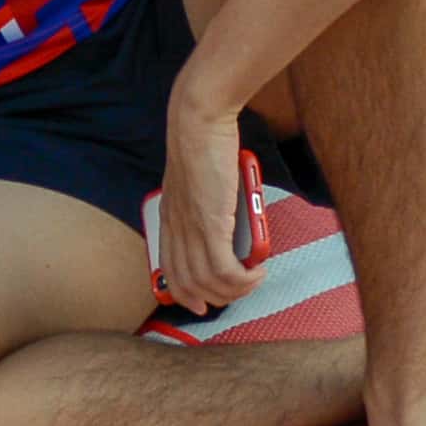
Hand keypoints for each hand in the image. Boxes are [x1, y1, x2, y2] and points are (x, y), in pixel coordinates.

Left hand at [151, 73, 257, 315]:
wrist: (198, 121)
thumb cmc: (200, 142)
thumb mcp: (193, 181)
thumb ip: (202, 203)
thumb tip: (226, 222)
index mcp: (168, 220)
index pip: (170, 272)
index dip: (187, 295)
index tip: (204, 303)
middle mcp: (176, 230)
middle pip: (189, 285)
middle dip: (217, 297)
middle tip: (241, 290)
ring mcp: (192, 229)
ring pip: (210, 283)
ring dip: (237, 289)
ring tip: (254, 278)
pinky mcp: (212, 223)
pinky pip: (226, 270)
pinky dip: (244, 279)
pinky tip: (257, 271)